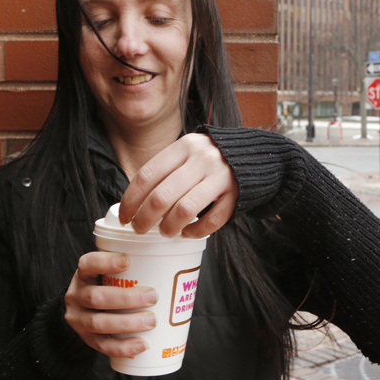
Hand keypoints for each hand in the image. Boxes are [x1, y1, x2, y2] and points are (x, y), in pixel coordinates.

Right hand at [64, 252, 156, 357]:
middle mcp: (77, 296)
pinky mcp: (86, 339)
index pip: (88, 264)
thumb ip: (131, 267)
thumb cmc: (106, 284)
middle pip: (96, 297)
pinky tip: (142, 345)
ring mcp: (79, 319)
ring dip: (127, 323)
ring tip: (152, 322)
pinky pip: (103, 345)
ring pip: (99, 323)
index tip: (127, 261)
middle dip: (126, 298)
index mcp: (84, 274)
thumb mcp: (109, 271)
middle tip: (153, 297)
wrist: (83, 308)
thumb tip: (174, 264)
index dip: (105, 262)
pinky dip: (123, 347)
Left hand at [119, 133, 237, 237]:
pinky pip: (212, 220)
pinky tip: (188, 233)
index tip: (125, 216)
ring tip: (165, 232)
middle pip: (162, 196)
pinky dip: (196, 231)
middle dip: (145, 218)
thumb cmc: (209, 159)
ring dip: (169, 227)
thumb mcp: (187, 153)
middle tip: (140, 229)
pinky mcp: (236, 195)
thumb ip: (166, 171)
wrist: (254, 156)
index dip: (131, 199)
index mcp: (184, 146)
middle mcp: (202, 159)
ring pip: (185, 210)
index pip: (147, 175)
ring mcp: (221, 177)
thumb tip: (136, 203)